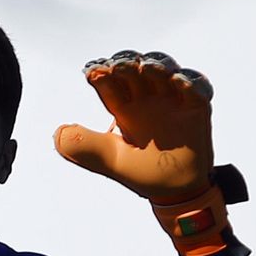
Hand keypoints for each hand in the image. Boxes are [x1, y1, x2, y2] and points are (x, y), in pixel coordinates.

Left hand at [54, 51, 236, 255]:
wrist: (177, 191)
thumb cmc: (143, 173)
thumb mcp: (112, 161)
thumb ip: (86, 148)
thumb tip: (58, 132)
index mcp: (124, 108)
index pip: (110, 83)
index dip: (102, 74)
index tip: (93, 73)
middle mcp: (146, 99)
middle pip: (135, 70)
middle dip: (126, 64)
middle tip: (118, 67)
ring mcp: (172, 100)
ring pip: (164, 69)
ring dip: (156, 64)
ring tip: (148, 67)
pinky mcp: (196, 107)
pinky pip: (196, 87)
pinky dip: (189, 81)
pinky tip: (178, 82)